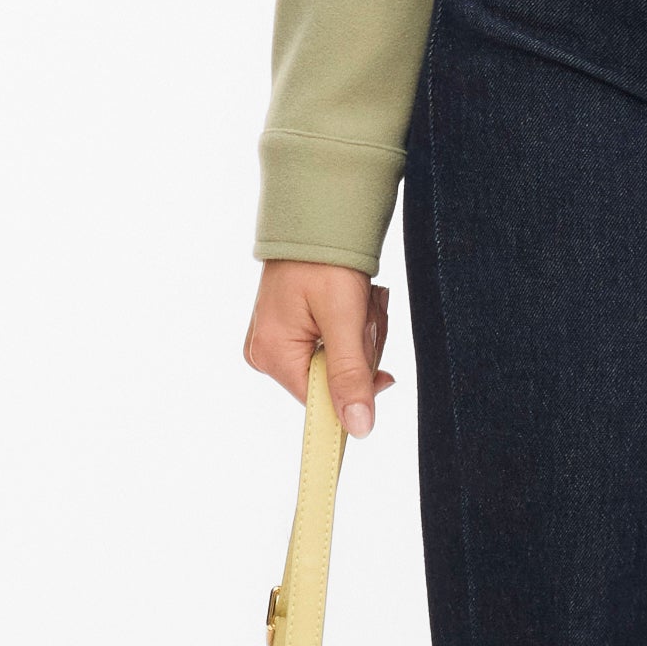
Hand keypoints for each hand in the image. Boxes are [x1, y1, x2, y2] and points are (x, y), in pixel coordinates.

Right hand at [245, 260, 394, 433]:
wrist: (317, 218)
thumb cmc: (324, 260)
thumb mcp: (344, 320)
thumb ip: (350, 376)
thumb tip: (358, 428)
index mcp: (272, 356)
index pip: (321, 403)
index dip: (356, 388)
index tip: (378, 367)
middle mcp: (268, 354)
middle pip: (335, 382)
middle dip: (361, 349)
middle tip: (362, 311)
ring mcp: (280, 342)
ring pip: (342, 363)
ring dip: (362, 333)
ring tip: (358, 299)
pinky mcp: (294, 331)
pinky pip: (336, 346)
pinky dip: (354, 327)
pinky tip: (354, 300)